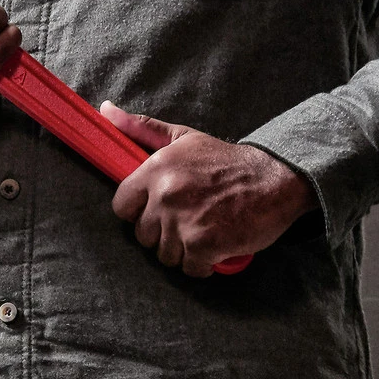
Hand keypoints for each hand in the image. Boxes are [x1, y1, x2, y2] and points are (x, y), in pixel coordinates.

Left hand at [102, 102, 318, 277]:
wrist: (273, 178)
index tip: (157, 210)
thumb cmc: (225, 160)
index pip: (121, 206)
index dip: (138, 211)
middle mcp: (166, 195)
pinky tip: (215, 247)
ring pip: (164, 255)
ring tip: (202, 232)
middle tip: (187, 220)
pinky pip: (190, 268)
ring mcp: (184, 222)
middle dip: (163, 232)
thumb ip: (141, 127)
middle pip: (143, 235)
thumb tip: (104, 110)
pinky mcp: (204, 246)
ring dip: (183, 250)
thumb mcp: (183, 137)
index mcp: (156, 169)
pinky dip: (203, 264)